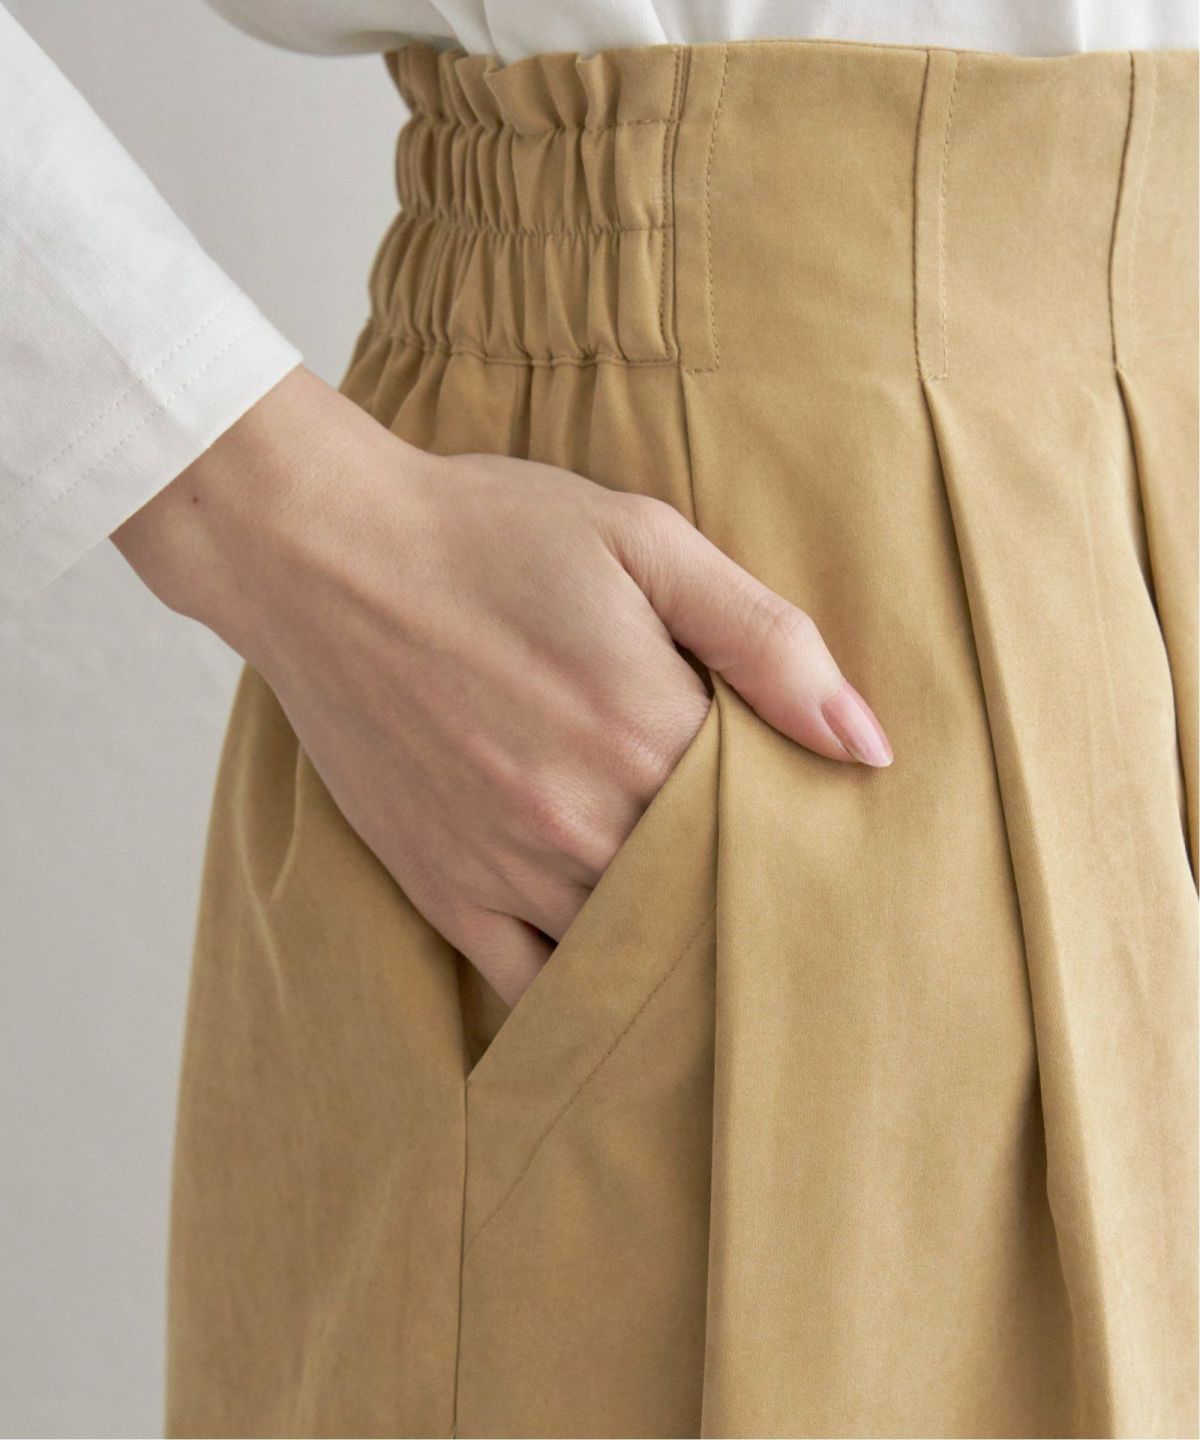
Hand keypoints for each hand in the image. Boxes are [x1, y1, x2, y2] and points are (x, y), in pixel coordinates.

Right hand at [113, 366, 891, 1005]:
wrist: (324, 554)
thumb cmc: (489, 533)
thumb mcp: (645, 542)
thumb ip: (767, 641)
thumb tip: (868, 747)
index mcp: (648, 732)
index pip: (769, 826)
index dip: (804, 835)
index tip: (828, 844)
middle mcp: (585, 820)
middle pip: (705, 902)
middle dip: (748, 902)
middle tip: (790, 912)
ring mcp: (510, 866)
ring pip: (627, 954)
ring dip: (676, 953)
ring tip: (717, 951)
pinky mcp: (445, 889)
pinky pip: (531, 984)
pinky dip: (581, 992)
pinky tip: (615, 984)